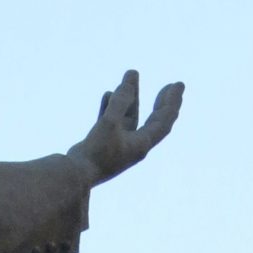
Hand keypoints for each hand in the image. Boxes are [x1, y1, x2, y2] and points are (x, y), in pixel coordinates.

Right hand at [70, 69, 183, 184]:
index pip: (164, 121)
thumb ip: (121, 102)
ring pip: (129, 117)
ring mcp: (117, 145)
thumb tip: (130, 80)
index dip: (172, 102)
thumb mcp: (109, 123)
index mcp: (141, 144)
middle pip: (152, 120)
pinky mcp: (102, 144)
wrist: (75, 175)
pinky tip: (108, 94)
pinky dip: (111, 107)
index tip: (177, 85)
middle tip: (171, 86)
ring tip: (129, 76)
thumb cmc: (96, 153)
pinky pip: (112, 121)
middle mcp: (133, 145)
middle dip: (161, 102)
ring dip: (130, 98)